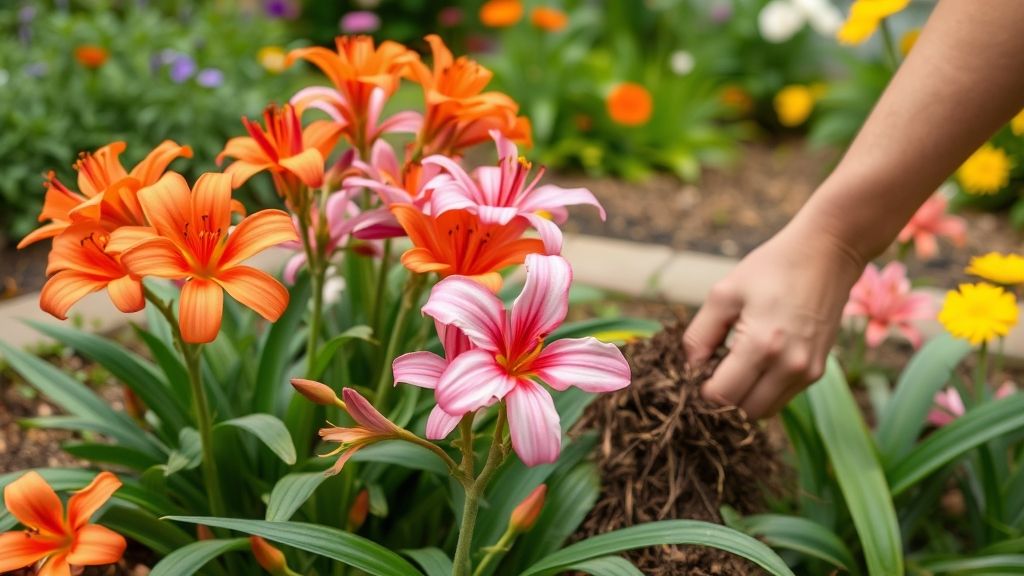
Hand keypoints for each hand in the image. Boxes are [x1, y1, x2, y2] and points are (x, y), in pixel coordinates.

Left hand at [682, 220, 865, 418]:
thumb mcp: (724, 294)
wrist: (828, 253)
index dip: (700, 392)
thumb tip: (687, 369)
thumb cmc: (772, 268)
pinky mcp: (817, 371)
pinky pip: (781, 398)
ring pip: (764, 411)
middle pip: (743, 413)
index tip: (691, 375)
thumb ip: (699, 336)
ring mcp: (808, 372)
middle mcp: (790, 367)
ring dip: (742, 400)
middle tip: (707, 375)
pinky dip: (761, 392)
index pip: (722, 397)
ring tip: (729, 369)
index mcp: (762, 345)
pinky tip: (751, 366)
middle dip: (720, 401)